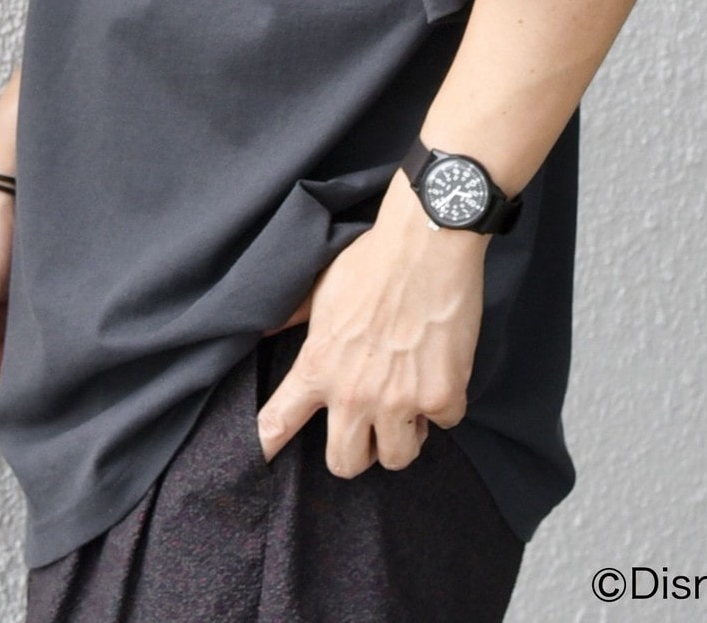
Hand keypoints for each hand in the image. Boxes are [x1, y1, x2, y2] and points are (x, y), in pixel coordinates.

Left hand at [256, 169, 488, 475]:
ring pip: (397, 458)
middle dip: (358, 449)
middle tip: (370, 425)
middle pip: (345, 464)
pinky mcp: (443, 395)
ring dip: (405, 433)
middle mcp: (353, 393)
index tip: (260, 464)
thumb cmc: (373, 260)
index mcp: (318, 366)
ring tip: (409, 400)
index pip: (277, 423)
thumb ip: (293, 318)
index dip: (265, 449)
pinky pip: (445, 424)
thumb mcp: (321, 288)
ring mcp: (399, 400)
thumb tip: (261, 328)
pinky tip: (442, 371)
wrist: (428, 242)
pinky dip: (446, 403)